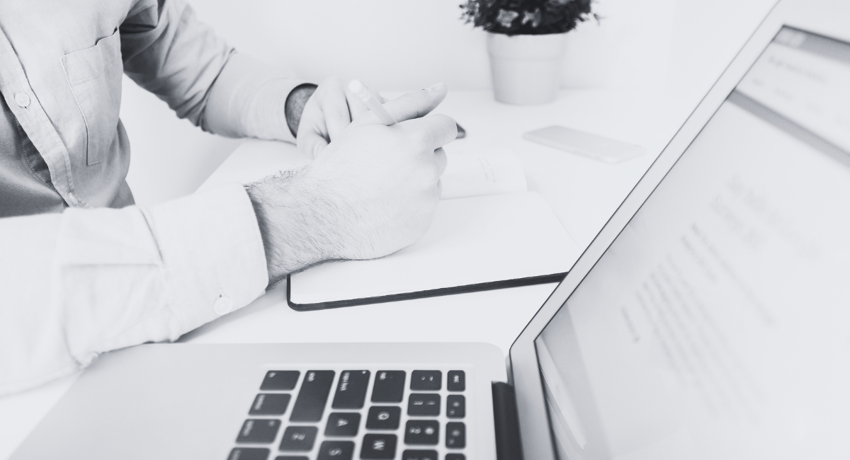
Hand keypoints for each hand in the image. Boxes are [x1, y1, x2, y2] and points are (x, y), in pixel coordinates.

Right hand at [248, 83, 456, 283]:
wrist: (323, 214)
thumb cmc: (342, 166)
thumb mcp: (370, 122)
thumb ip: (410, 102)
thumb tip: (441, 88)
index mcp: (417, 141)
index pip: (446, 127)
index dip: (428, 129)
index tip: (414, 136)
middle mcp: (427, 170)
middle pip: (439, 155)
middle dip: (420, 155)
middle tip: (387, 162)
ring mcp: (426, 200)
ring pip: (432, 182)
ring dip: (415, 180)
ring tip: (382, 185)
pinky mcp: (423, 223)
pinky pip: (425, 207)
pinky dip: (410, 205)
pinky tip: (384, 204)